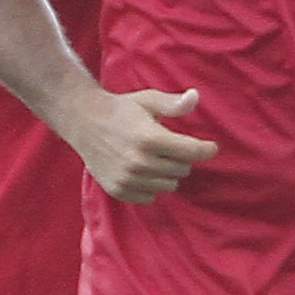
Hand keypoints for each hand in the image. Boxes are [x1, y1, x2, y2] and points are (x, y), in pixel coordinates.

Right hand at [71, 84, 216, 200]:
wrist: (84, 121)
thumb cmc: (121, 109)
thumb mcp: (149, 100)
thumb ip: (174, 104)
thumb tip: (195, 97)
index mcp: (150, 138)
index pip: (191, 152)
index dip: (206, 149)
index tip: (210, 147)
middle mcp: (139, 162)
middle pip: (182, 170)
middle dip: (182, 158)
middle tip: (171, 147)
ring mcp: (128, 178)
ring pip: (168, 186)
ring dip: (168, 173)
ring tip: (156, 158)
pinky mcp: (118, 189)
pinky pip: (149, 198)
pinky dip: (151, 187)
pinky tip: (144, 171)